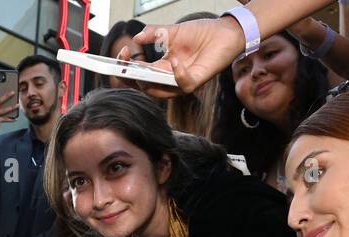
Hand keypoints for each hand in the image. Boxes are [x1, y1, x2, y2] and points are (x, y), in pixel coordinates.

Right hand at [128, 17, 243, 98]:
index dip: (127, 67)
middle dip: (131, 76)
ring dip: (148, 80)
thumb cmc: (201, 33)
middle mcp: (169, 78)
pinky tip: (174, 60)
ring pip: (160, 92)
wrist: (225, 32)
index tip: (123, 53)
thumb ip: (154, 33)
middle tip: (126, 63)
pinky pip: (183, 85)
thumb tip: (136, 37)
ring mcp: (182, 82)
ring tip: (140, 64)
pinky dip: (177, 74)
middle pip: (145, 87)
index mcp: (161, 68)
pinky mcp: (197, 81)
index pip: (139, 74)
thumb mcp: (172, 31)